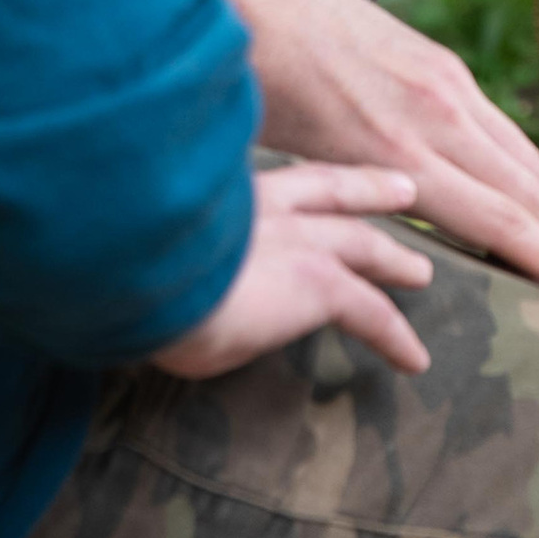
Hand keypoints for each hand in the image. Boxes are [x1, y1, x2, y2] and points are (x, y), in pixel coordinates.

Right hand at [149, 162, 431, 378]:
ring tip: (420, 272)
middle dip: (369, 190)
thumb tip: (149, 276)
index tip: (325, 177)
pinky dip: (395, 336)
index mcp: (222, 191)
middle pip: (333, 190)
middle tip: (402, 190)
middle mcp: (266, 206)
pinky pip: (371, 314)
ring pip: (363, 246)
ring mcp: (298, 239)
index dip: (307, 178)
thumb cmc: (118, 268)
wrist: (137, 275)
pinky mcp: (320, 283)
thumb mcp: (143, 245)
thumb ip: (168, 252)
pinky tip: (414, 361)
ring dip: (394, 258)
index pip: (276, 176)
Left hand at [228, 0, 538, 318]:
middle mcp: (437, 116)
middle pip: (528, 195)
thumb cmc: (251, 88)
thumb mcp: (285, 168)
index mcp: (396, 153)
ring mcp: (446, 83)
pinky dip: (516, 171)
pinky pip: (499, 128)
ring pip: (523, 159)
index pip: (502, 223)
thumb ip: (338, 212)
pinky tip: (509, 196)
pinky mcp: (442, 63)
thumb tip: (351, 263)